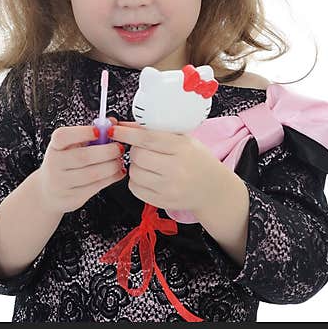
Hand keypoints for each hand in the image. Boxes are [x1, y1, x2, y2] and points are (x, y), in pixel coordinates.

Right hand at [36, 123, 126, 214]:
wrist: (47, 191)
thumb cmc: (63, 163)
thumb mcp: (71, 145)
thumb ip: (91, 133)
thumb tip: (112, 122)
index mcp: (55, 146)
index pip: (64, 136)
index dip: (82, 132)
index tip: (99, 131)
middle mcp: (55, 164)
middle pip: (83, 156)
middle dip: (107, 151)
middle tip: (119, 148)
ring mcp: (62, 182)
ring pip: (92, 174)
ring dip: (111, 166)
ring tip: (119, 161)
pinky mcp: (72, 198)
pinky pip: (96, 187)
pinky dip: (111, 178)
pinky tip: (117, 172)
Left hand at [110, 120, 225, 213]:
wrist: (213, 189)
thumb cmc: (197, 160)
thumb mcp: (183, 139)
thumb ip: (155, 131)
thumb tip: (125, 126)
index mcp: (182, 147)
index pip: (147, 138)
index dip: (126, 133)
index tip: (114, 130)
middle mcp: (177, 168)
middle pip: (137, 156)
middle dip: (134, 150)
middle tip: (144, 150)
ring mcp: (170, 188)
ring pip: (134, 173)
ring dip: (135, 166)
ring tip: (149, 165)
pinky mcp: (163, 202)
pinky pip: (135, 189)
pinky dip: (136, 181)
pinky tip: (149, 177)